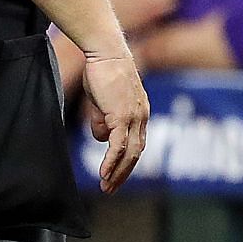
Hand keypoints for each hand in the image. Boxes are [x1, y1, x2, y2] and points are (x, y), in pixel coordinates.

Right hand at [83, 49, 148, 192]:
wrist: (105, 52)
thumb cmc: (102, 72)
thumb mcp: (101, 101)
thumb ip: (102, 120)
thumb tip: (101, 139)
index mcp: (139, 114)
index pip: (136, 144)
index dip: (127, 162)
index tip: (116, 175)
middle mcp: (141, 117)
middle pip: (136, 153)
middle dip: (123, 174)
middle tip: (111, 189)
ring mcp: (134, 117)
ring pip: (129, 153)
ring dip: (117, 172)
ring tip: (106, 186)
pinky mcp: (122, 116)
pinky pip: (118, 146)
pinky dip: (111, 162)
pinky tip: (104, 173)